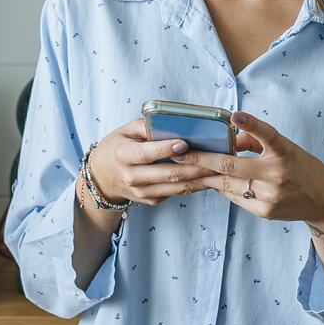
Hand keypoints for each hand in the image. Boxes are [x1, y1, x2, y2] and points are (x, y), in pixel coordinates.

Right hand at [84, 118, 211, 207]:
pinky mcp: (152, 200)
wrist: (102, 177)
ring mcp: (142, 192)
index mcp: (123, 155)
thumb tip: (177, 124)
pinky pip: (178, 192)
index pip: (146, 153)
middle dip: (196, 166)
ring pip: (178, 186)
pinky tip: (210, 176)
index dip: (166, 149)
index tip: (185, 142)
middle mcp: (132, 177)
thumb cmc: (118, 147)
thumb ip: (149, 126)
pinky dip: (196, 184)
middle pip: (169, 173)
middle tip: (217, 157)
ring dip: (202, 178)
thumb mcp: (126, 131)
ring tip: (221, 168)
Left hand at [178, 112, 323, 236]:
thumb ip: (256, 141)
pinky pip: (235, 198)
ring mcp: (270, 196)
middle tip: (178, 152)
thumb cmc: (301, 168)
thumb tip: (228, 138)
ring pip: (227, 185)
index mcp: (286, 152)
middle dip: (201, 159)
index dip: (252, 124)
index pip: (268, 135)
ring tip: (184, 167)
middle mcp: (278, 175)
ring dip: (205, 175)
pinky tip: (213, 182)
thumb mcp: (285, 149)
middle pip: (232, 166)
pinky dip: (223, 188)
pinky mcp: (265, 212)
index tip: (235, 115)